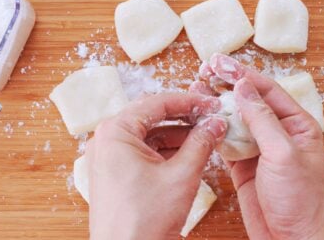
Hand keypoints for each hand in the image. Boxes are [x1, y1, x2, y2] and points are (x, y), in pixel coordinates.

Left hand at [85, 93, 227, 239]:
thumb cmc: (144, 220)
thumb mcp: (181, 175)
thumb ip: (201, 142)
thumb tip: (216, 122)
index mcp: (115, 131)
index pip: (157, 104)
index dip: (189, 102)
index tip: (211, 103)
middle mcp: (107, 141)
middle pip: (152, 118)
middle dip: (184, 119)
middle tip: (211, 119)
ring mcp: (109, 158)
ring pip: (150, 136)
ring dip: (178, 136)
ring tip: (206, 137)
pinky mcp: (116, 174)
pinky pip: (144, 154)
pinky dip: (167, 152)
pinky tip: (190, 154)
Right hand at [194, 54, 323, 239]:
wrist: (293, 239)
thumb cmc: (301, 200)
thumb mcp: (283, 153)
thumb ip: (262, 119)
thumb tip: (244, 88)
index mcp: (297, 124)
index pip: (267, 90)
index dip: (242, 75)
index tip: (220, 63)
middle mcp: (278, 132)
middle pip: (248, 100)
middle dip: (226, 84)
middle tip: (204, 69)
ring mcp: (259, 148)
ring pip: (235, 118)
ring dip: (217, 103)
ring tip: (197, 87)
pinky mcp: (244, 164)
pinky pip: (226, 140)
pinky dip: (213, 128)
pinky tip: (201, 117)